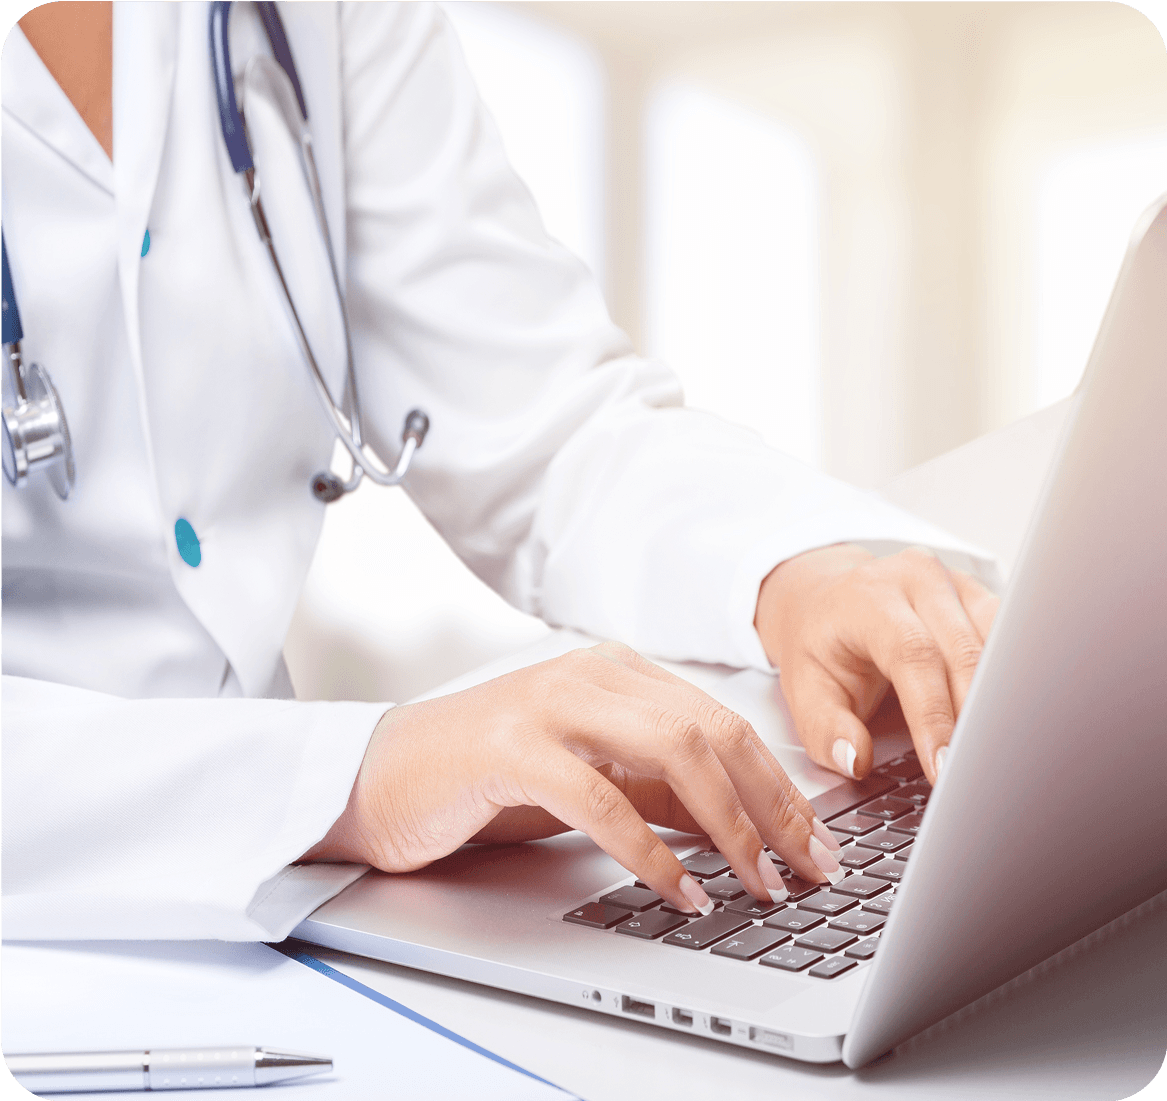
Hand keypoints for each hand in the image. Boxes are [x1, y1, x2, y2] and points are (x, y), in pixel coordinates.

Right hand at [304, 642, 847, 912]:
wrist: (388, 774)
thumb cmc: (493, 775)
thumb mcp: (594, 776)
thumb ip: (660, 790)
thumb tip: (743, 825)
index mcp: (619, 673)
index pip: (725, 723)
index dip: (779, 786)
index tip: (816, 843)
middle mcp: (593, 675)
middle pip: (714, 732)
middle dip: (773, 806)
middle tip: (810, 868)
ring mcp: (552, 703)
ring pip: (674, 753)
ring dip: (729, 826)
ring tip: (759, 883)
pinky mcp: (512, 746)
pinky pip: (603, 797)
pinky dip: (651, 851)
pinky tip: (680, 890)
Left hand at [753, 544, 998, 783]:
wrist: (824, 600)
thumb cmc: (818, 645)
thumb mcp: (802, 689)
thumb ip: (824, 728)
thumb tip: (854, 760)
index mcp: (869, 596)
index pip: (912, 654)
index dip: (933, 713)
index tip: (943, 765)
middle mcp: (916, 579)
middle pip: (962, 650)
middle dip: (974, 719)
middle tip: (977, 772)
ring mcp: (953, 582)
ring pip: (997, 644)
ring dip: (1001, 701)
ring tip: (999, 754)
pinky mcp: (978, 595)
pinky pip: (1009, 639)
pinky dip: (1010, 681)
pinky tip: (1008, 720)